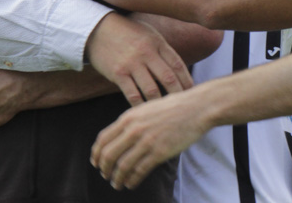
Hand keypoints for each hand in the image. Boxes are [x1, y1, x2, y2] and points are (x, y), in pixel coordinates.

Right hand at [86, 12, 193, 105]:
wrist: (97, 28)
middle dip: (179, 94)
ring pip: (152, 90)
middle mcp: (146, 53)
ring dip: (160, 103)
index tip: (193, 93)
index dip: (187, 81)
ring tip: (167, 114)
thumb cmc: (127, 32)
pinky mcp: (118, 73)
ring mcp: (132, 63)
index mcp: (157, 42)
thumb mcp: (149, 34)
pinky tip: (146, 113)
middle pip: (168, 78)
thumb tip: (180, 72)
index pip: (178, 64)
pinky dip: (141, 106)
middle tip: (184, 107)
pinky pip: (133, 94)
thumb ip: (163, 50)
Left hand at [91, 91, 208, 189]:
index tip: (96, 162)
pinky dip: (132, 180)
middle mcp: (134, 129)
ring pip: (123, 166)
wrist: (196, 108)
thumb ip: (132, 121)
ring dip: (117, 178)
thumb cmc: (173, 107)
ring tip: (117, 184)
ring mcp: (146, 141)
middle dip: (104, 168)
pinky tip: (131, 184)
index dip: (96, 153)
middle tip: (105, 175)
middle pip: (109, 154)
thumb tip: (120, 137)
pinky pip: (139, 171)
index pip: (103, 139)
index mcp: (128, 117)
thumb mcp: (146, 109)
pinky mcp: (159, 152)